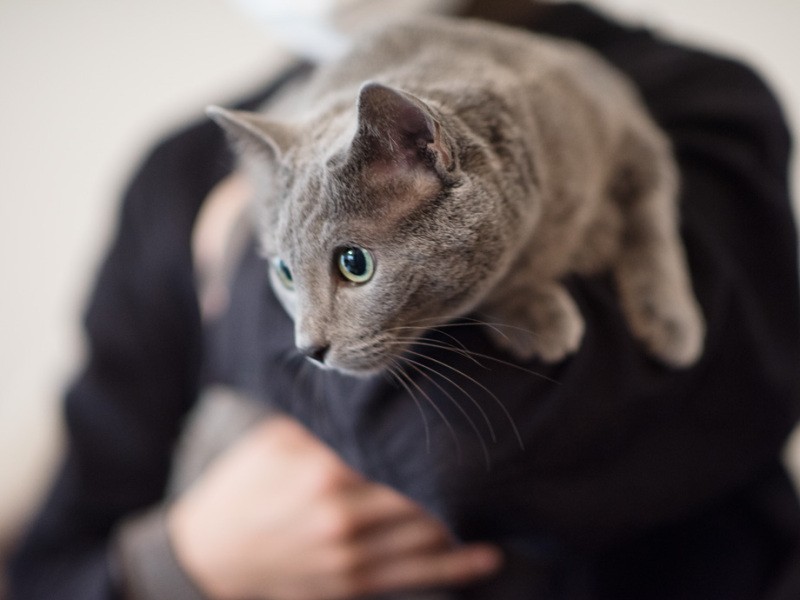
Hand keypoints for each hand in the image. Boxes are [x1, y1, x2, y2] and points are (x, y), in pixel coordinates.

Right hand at [168, 415, 501, 599]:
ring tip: (508, 498)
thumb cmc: (243, 490)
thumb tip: (369, 390)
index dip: (436, 440)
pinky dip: (456, 567)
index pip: (396, 451)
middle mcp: (344, 515)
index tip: (471, 422)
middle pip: (420, 493)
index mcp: (325, 470)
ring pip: (426, 537)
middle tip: (504, 456)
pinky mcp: (353, 585)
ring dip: (467, 518)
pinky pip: (415, 577)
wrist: (207, 558)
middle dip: (460, 476)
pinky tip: (489, 554)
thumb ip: (324, 421)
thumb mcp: (275, 441)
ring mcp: (351, 556)